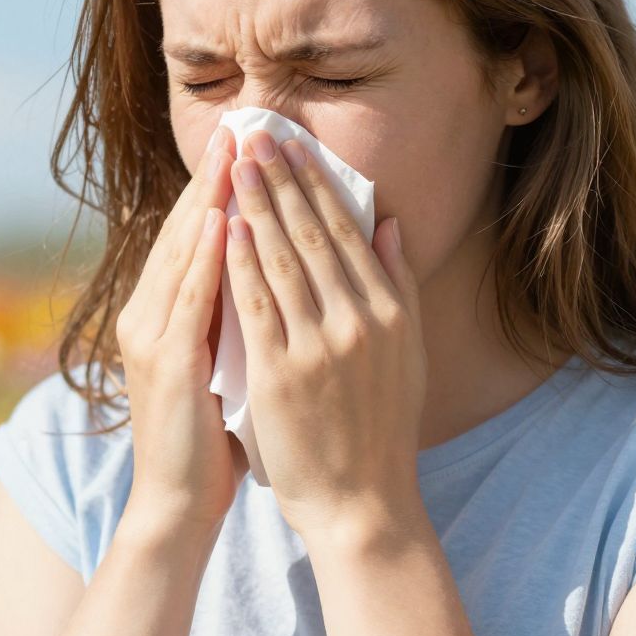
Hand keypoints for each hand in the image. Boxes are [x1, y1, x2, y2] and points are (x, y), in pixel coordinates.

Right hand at [115, 124, 244, 542]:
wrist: (180, 504)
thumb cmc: (212, 439)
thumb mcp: (230, 361)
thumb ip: (242, 313)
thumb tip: (272, 269)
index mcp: (167, 313)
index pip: (197, 235)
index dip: (224, 186)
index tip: (254, 141)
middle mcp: (149, 314)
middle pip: (185, 230)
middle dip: (216, 176)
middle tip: (243, 123)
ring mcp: (151, 336)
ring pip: (182, 254)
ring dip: (209, 200)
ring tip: (235, 153)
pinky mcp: (164, 363)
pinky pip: (187, 299)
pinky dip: (203, 257)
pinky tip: (222, 223)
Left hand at [222, 128, 426, 544]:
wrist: (363, 502)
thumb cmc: (380, 429)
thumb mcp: (407, 353)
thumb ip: (397, 285)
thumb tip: (388, 224)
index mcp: (391, 312)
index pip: (348, 233)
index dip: (318, 184)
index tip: (295, 144)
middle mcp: (360, 321)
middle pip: (315, 234)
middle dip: (283, 179)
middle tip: (258, 132)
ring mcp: (321, 346)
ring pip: (284, 259)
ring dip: (257, 205)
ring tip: (236, 163)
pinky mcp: (284, 373)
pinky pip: (257, 305)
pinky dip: (242, 262)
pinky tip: (228, 227)